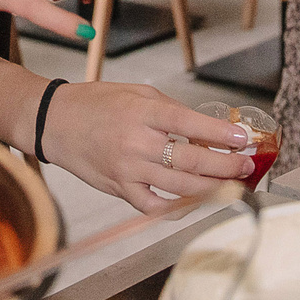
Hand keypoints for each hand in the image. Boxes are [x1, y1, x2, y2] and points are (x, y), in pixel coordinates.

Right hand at [41, 84, 253, 210]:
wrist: (54, 122)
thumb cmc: (95, 103)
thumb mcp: (135, 92)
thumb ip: (170, 109)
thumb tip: (206, 129)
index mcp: (143, 111)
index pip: (190, 124)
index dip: (221, 134)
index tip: (243, 138)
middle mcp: (136, 142)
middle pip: (191, 161)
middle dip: (226, 166)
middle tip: (245, 166)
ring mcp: (128, 169)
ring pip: (180, 188)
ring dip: (212, 188)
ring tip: (231, 185)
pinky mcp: (119, 188)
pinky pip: (154, 206)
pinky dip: (178, 208)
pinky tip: (194, 202)